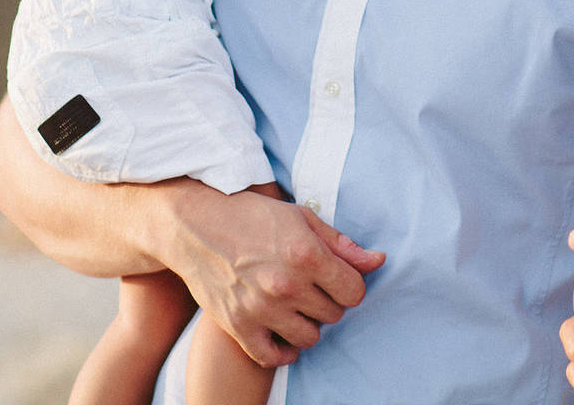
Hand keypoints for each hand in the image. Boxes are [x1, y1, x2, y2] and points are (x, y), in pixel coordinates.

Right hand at [166, 189, 385, 367]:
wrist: (195, 225)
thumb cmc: (252, 216)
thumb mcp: (300, 218)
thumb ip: (342, 243)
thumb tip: (379, 261)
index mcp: (307, 255)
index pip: (355, 292)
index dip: (349, 285)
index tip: (335, 278)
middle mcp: (287, 285)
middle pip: (334, 315)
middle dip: (328, 301)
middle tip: (310, 287)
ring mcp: (262, 309)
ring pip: (310, 337)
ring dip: (307, 324)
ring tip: (294, 305)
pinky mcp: (239, 326)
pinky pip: (274, 357)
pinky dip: (282, 350)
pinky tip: (281, 331)